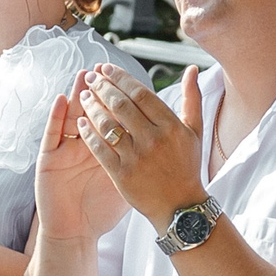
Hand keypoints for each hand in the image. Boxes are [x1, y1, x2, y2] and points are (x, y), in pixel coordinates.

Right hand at [35, 78, 134, 242]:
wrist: (76, 232)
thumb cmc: (101, 209)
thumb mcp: (126, 181)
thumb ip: (143, 159)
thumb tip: (170, 142)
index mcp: (104, 147)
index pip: (113, 117)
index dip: (120, 99)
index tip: (131, 81)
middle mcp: (82, 144)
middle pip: (91, 111)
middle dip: (99, 91)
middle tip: (105, 69)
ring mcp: (64, 150)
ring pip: (70, 117)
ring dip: (76, 95)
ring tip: (84, 76)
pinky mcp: (48, 159)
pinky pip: (51, 135)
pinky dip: (55, 117)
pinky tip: (61, 101)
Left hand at [74, 62, 210, 229]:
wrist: (180, 207)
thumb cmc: (187, 167)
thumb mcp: (194, 131)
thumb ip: (191, 98)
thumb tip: (192, 69)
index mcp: (171, 126)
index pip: (140, 93)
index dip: (120, 78)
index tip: (106, 69)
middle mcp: (153, 140)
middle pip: (121, 105)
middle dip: (102, 87)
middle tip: (90, 77)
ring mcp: (136, 158)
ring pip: (107, 125)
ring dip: (91, 106)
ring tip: (83, 95)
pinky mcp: (122, 175)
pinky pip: (99, 149)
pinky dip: (88, 133)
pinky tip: (81, 122)